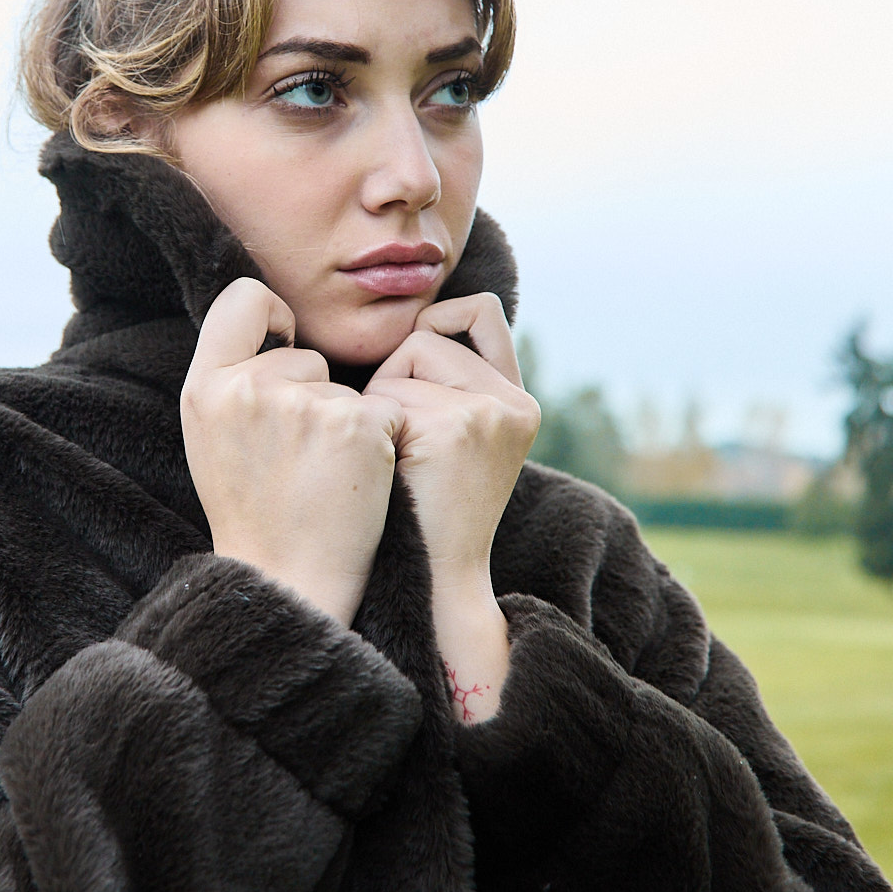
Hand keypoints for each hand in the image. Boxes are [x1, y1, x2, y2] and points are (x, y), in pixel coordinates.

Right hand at [181, 278, 402, 626]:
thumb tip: (269, 319)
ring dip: (346, 425)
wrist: (290, 583)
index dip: (271, 318)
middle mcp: (249, 388)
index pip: (243, 298)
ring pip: (344, 388)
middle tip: (298, 462)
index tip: (282, 348)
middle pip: (304, 355)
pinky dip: (380, 443)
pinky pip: (383, 410)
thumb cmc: (255, 513)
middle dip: (312, 397)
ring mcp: (306, 404)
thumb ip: (233, 378)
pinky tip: (356, 483)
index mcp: (205, 389)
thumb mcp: (215, 438)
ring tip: (323, 479)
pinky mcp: (359, 425)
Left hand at [364, 293, 539, 720]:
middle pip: (428, 335)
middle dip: (396, 376)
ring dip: (382, 401)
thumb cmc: (419, 510)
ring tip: (400, 459)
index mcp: (516, 401)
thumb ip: (444, 383)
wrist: (430, 580)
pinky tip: (395, 471)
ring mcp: (491, 411)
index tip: (410, 362)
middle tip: (403, 443)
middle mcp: (514, 401)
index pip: (479, 311)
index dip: (439, 318)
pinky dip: (376, 427)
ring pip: (407, 357)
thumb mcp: (446, 438)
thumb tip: (410, 317)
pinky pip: (388, 391)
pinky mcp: (460, 425)